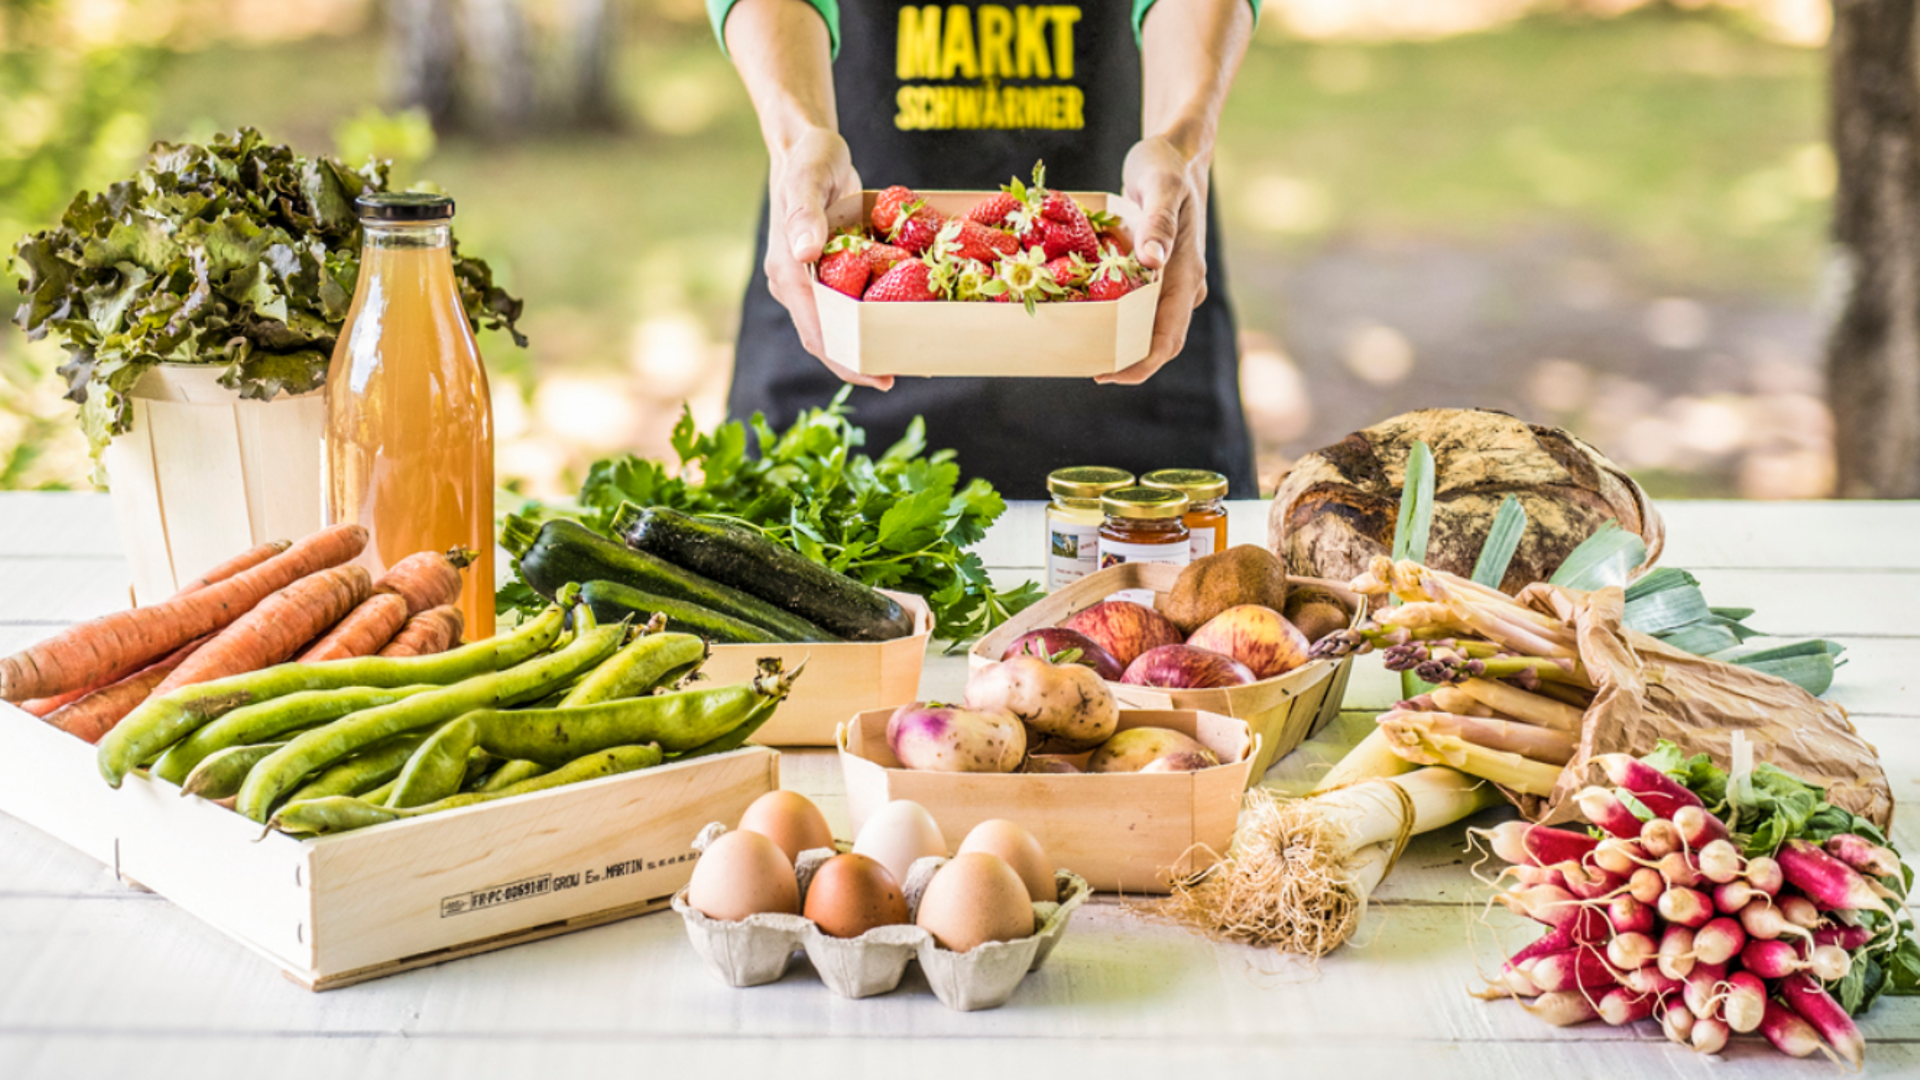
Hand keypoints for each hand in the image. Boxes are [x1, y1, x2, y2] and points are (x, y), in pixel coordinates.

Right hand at [764, 128, 891, 390]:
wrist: (806, 145)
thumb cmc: (809, 159)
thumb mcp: (809, 180)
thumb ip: (805, 214)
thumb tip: (805, 252)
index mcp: (788, 272)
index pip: (816, 331)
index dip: (846, 359)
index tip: (878, 378)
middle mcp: (796, 282)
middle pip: (826, 336)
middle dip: (858, 361)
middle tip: (896, 376)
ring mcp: (811, 277)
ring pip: (838, 322)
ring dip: (866, 341)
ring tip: (903, 357)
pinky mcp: (828, 268)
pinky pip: (848, 299)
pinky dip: (871, 313)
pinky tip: (899, 318)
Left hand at [1096, 136, 1209, 385]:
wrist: (1176, 152)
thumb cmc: (1166, 164)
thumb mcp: (1161, 186)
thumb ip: (1158, 223)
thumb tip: (1153, 262)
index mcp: (1186, 273)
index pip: (1168, 338)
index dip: (1139, 365)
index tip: (1104, 375)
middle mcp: (1182, 284)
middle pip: (1156, 341)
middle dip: (1124, 361)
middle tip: (1082, 366)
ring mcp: (1170, 279)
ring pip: (1146, 324)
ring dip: (1118, 340)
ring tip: (1079, 346)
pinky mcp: (1157, 272)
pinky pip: (1137, 303)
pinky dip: (1114, 314)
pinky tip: (1085, 311)